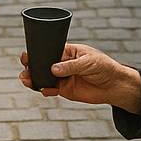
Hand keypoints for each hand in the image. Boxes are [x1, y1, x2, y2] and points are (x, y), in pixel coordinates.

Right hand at [19, 43, 140, 110]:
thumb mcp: (89, 62)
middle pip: (43, 64)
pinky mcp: (65, 90)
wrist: (114, 85)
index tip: (27, 55)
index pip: (48, 51)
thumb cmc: (104, 67)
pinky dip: (44, 90)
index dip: (37, 53)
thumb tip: (53, 69)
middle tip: (25, 69)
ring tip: (27, 80)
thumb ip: (71, 66)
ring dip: (34, 79)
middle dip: (32, 66)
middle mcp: (63, 64)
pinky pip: (51, 90)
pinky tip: (42, 90)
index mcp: (67, 52)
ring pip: (44, 77)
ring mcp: (63, 77)